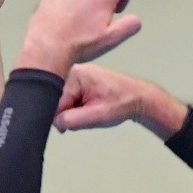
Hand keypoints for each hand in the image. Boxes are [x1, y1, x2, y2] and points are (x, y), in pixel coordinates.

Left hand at [16, 0, 140, 77]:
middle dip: (102, 1)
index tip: (116, 11)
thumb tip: (135, 20)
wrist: (46, 48)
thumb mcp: (111, 39)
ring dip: (83, 3)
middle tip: (95, 24)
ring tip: (77, 25)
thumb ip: (129, 26)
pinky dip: (65, 6)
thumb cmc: (80, 45)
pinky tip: (62, 23)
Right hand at [55, 65, 188, 138]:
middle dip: (69, 114)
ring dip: (74, 112)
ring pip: (62, 103)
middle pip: (57, 101)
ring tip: (91, 110)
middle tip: (88, 115)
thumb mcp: (96, 115)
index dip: (64, 117)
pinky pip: (68, 100)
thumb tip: (54, 122)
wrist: (137, 98)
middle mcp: (71, 70)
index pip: (55, 103)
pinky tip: (89, 107)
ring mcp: (74, 75)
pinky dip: (77, 108)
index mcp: (74, 74)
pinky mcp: (77, 81)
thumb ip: (71, 120)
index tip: (80, 120)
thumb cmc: (121, 104)